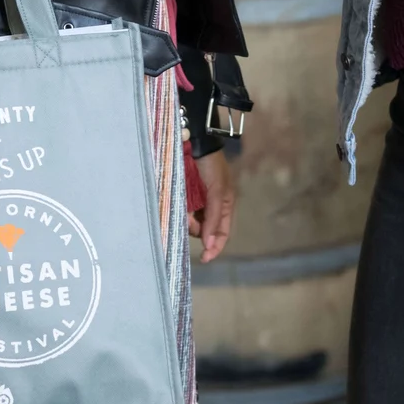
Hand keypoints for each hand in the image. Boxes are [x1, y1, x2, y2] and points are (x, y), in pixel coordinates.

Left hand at [189, 149, 235, 263]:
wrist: (195, 145)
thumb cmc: (211, 167)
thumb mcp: (217, 192)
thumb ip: (214, 218)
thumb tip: (209, 245)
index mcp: (225, 206)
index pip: (221, 234)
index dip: (215, 247)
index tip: (204, 259)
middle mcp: (211, 207)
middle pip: (204, 230)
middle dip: (196, 229)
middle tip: (188, 220)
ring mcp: (197, 203)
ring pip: (191, 223)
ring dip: (187, 220)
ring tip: (183, 207)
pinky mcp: (185, 198)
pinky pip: (182, 213)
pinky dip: (180, 213)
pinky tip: (179, 205)